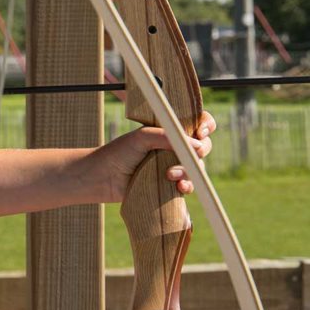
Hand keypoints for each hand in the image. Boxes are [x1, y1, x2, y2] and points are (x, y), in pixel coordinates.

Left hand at [92, 111, 216, 202]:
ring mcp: (173, 166)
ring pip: (197, 168)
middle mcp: (174, 147)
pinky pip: (188, 185)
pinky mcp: (170, 186)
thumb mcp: (142, 137)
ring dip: (189, 171)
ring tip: (169, 174)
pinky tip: (179, 187)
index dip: (205, 125)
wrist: (103, 178)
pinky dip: (188, 186)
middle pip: (203, 146)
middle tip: (191, 155)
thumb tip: (196, 145)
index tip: (201, 132)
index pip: (197, 122)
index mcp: (169, 130)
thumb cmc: (119, 153)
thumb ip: (166, 136)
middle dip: (201, 150)